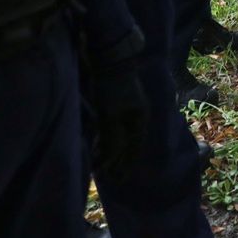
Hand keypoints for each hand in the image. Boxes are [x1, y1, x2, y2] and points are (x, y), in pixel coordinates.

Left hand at [88, 56, 148, 174]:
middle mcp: (136, 115)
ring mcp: (126, 109)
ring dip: (110, 151)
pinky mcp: (115, 104)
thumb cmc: (112, 87)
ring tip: (99, 165)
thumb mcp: (110, 114)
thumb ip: (112, 138)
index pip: (135, 148)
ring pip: (119, 136)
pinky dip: (105, 139)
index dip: (126, 165)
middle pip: (128, 144)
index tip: (117, 179)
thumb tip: (110, 160)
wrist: (108, 58)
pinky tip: (97, 145)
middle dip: (118, 161)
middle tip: (108, 177)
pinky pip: (111, 128)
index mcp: (140, 119)